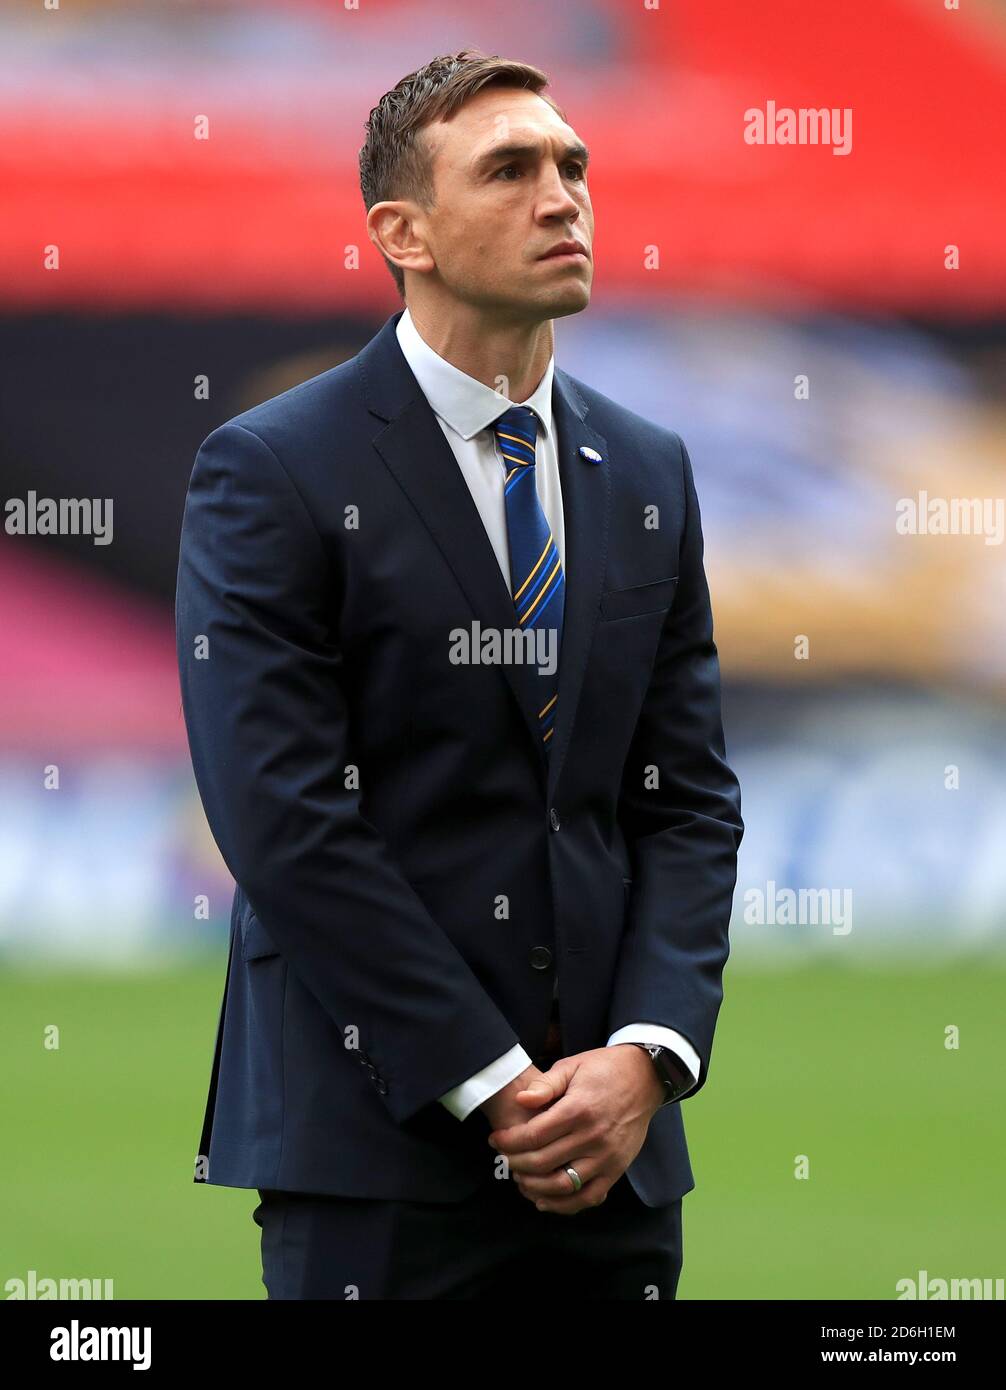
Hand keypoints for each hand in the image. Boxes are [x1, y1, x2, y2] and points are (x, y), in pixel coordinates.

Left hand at [487, 1044, 664, 1213]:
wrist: (645, 1078)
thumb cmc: (603, 1069)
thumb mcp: (572, 1066)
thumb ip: (546, 1084)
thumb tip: (521, 1099)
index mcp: (578, 1109)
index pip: (534, 1135)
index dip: (509, 1141)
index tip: (495, 1140)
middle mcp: (593, 1137)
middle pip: (543, 1162)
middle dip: (516, 1163)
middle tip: (503, 1158)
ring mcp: (607, 1157)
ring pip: (564, 1185)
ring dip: (535, 1187)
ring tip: (519, 1177)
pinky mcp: (617, 1170)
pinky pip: (589, 1198)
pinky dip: (565, 1205)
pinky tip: (544, 1199)